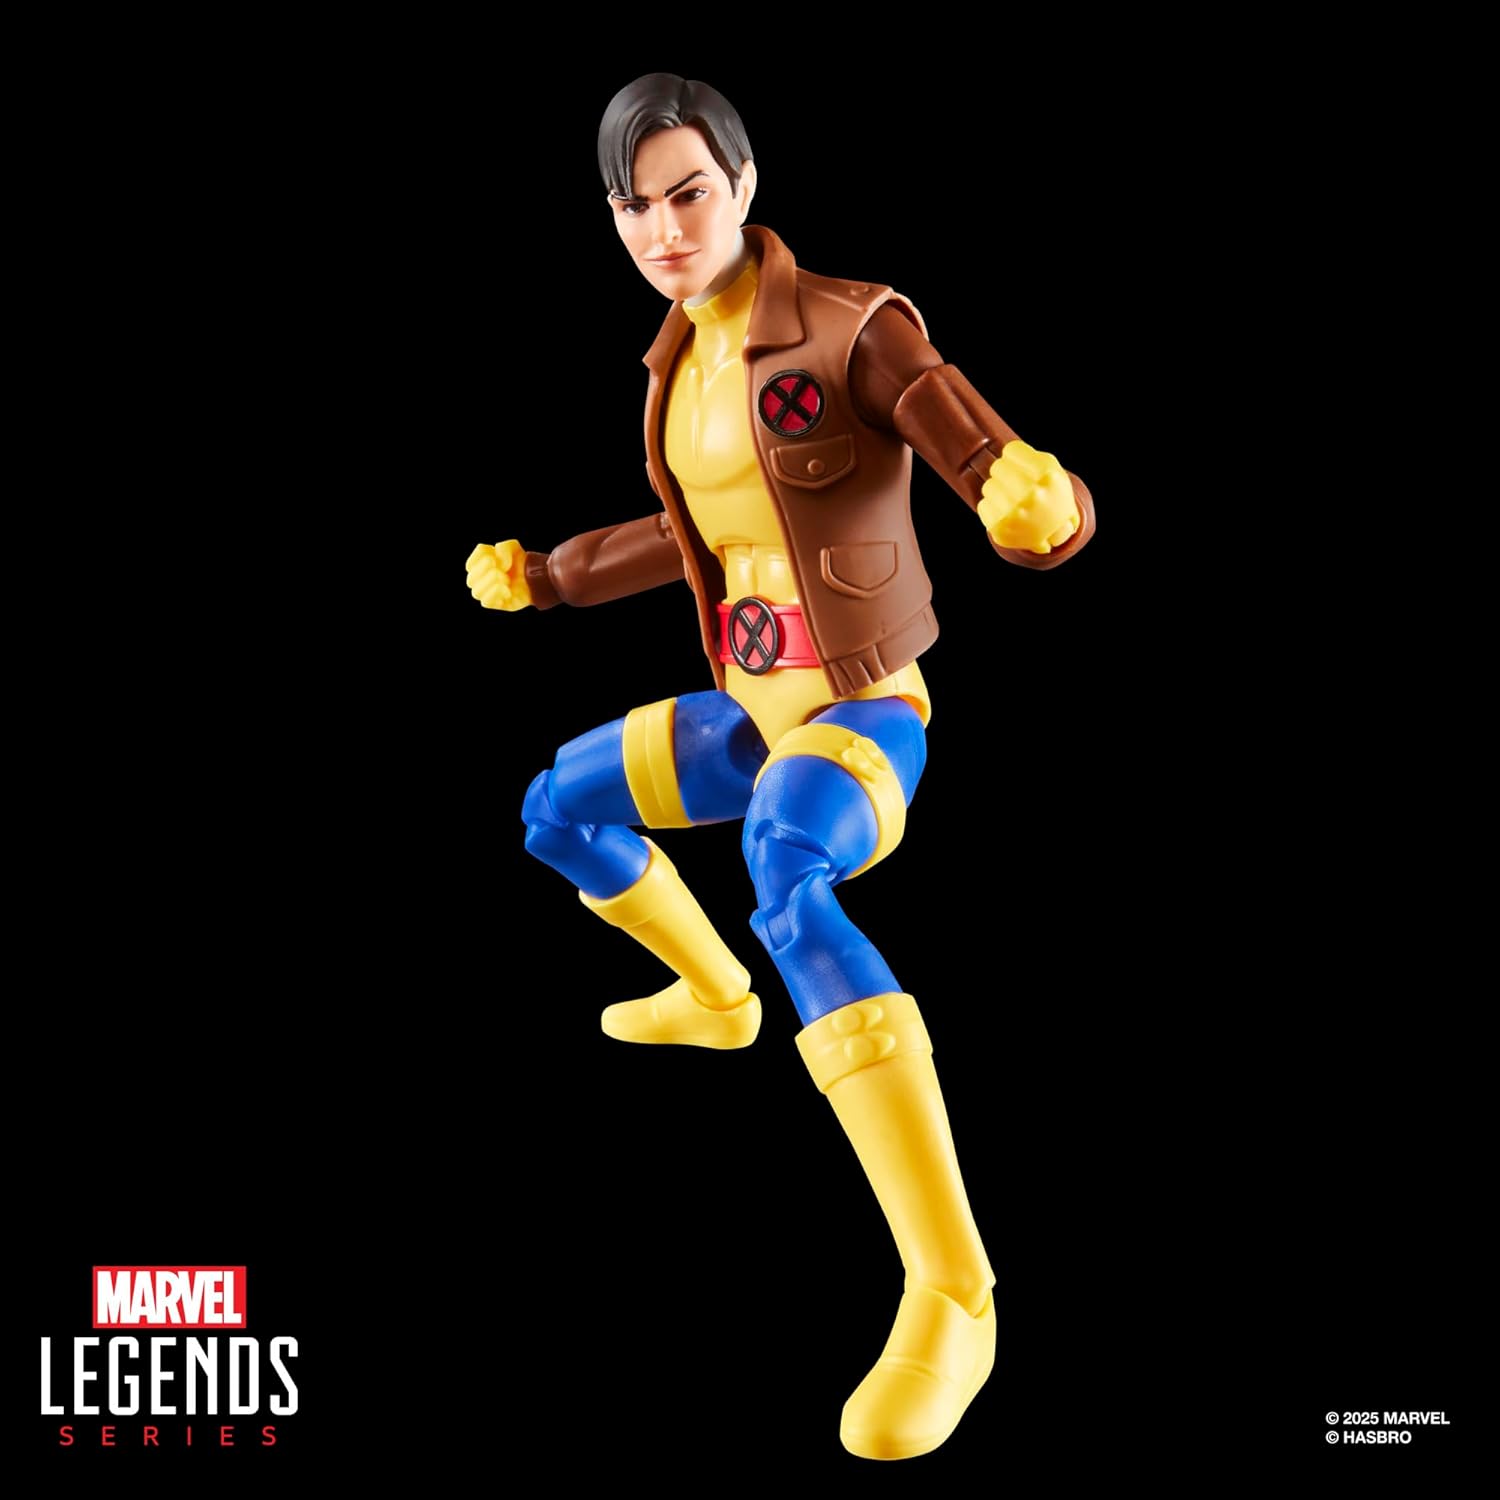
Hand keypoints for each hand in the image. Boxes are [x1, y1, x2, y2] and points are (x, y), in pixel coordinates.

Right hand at [466, 540, 532, 610]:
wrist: (532, 578)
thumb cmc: (518, 562)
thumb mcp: (513, 547)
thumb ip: (503, 547)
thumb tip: (500, 564)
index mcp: (477, 566)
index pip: (470, 564)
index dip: (483, 560)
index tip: (495, 558)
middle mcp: (477, 581)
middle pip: (471, 579)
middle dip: (488, 572)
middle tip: (504, 570)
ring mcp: (484, 594)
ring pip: (477, 592)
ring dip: (493, 584)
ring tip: (507, 580)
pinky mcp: (493, 604)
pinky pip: (486, 602)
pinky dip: (497, 594)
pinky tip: (508, 591)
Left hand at [977, 440, 1079, 554]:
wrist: (1055, 532)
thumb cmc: (1051, 494)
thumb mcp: (1053, 469)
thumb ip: (1030, 456)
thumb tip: (1005, 452)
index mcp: (1047, 475)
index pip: (1011, 450)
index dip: (1016, 458)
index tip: (1022, 467)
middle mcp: (1032, 494)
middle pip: (997, 467)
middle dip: (1005, 474)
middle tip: (1017, 485)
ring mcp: (1015, 513)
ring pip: (988, 486)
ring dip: (999, 492)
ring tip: (1013, 501)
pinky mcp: (1000, 528)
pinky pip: (983, 505)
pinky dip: (993, 509)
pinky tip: (1008, 514)